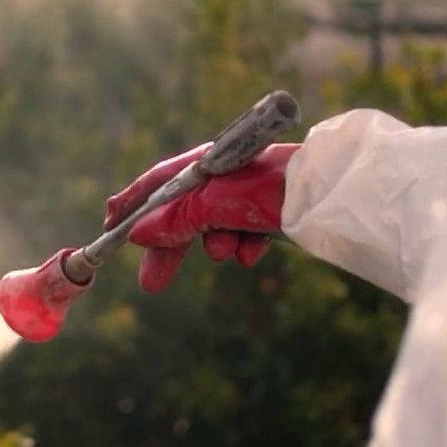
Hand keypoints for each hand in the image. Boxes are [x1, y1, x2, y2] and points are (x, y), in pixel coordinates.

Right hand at [104, 141, 297, 293]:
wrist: (335, 194)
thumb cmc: (275, 187)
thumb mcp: (217, 203)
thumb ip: (176, 218)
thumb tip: (138, 235)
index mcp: (207, 162)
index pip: (158, 184)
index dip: (133, 207)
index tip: (112, 230)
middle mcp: (225, 175)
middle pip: (183, 214)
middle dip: (170, 247)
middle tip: (152, 284)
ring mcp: (249, 195)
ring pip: (215, 230)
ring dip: (218, 245)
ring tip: (231, 251)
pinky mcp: (271, 213)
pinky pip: (244, 236)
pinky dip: (245, 246)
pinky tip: (253, 251)